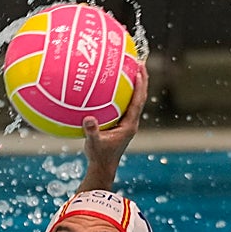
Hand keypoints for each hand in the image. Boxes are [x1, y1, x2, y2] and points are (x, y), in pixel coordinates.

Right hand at [76, 63, 148, 192]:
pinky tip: (111, 88)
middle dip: (141, 80)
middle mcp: (131, 123)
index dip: (140, 86)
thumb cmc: (99, 157)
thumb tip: (88, 119)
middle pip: (140, 97)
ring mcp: (126, 124)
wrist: (103, 168)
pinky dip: (121, 95)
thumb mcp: (94, 144)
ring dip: (134, 86)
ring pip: (133, 101)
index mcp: (129, 125)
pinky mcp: (120, 125)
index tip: (139, 70)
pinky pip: (123, 106)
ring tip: (130, 70)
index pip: (138, 102)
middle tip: (139, 63)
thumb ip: (92, 131)